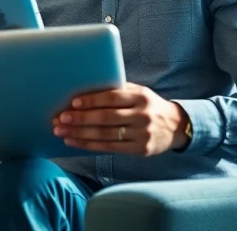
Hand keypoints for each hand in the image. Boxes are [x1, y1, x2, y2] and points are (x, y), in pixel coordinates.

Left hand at [51, 83, 189, 156]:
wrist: (176, 126)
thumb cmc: (148, 105)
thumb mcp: (139, 92)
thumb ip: (118, 90)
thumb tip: (85, 87)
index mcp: (141, 97)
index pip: (112, 98)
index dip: (92, 100)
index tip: (73, 103)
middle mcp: (142, 115)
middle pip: (106, 118)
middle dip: (80, 119)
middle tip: (60, 119)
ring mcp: (142, 134)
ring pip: (105, 134)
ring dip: (80, 133)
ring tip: (61, 131)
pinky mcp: (140, 150)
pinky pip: (110, 148)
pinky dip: (89, 145)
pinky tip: (73, 142)